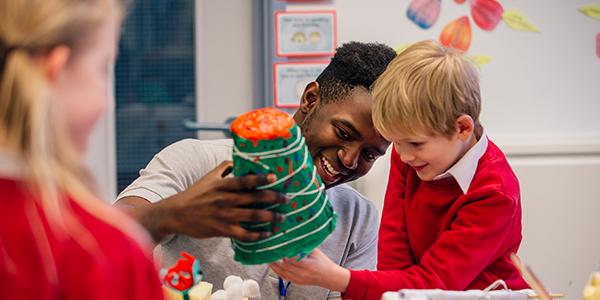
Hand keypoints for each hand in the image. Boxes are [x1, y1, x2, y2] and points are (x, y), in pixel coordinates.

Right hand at [144, 161, 287, 241]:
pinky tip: (267, 234)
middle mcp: (225, 199)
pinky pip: (244, 234)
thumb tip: (240, 159)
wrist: (176, 214)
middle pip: (253, 198)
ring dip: (270, 217)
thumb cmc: (195, 194)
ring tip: (281, 217)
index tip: (274, 177)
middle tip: (286, 199)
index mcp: (222, 185)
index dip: (260, 179)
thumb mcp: (208, 177)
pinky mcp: (222, 230)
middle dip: (273, 199)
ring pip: (252, 216)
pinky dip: (257, 235)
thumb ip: (224, 168)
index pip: (244, 180)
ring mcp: (224, 216)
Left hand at [269, 249, 349, 291]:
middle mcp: (302, 273)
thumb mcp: (315, 251)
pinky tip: (272, 264)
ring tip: (267, 256)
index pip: (291, 259)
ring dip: (273, 265)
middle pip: (284, 266)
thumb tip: (292, 238)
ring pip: (281, 272)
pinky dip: (276, 270)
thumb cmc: (323, 262)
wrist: (328, 277)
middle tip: (268, 250)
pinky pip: (283, 276)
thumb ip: (303, 246)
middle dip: (274, 258)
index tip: (276, 246)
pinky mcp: (296, 282)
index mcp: (308, 265)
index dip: (282, 253)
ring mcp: (298, 279)